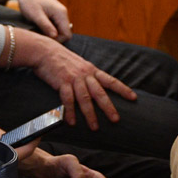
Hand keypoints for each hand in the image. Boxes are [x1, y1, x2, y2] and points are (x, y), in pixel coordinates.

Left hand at [13, 0, 71, 41]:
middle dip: (52, 38)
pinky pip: (54, 26)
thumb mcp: (35, 15)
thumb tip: (55, 37)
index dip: (57, 41)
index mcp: (61, 13)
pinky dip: (46, 29)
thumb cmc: (29, 0)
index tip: (43, 39)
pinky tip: (37, 26)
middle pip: (64, 33)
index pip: (67, 35)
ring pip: (58, 30)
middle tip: (38, 36)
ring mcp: (59, 13)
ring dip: (48, 33)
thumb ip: (46, 26)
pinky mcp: (54, 13)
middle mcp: (63, 13)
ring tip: (36, 30)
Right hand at [19, 31, 136, 129]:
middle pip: (100, 93)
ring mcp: (74, 78)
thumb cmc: (61, 58)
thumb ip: (88, 74)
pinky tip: (72, 122)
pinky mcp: (62, 82)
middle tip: (115, 119)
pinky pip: (67, 99)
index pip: (111, 80)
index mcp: (91, 70)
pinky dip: (70, 112)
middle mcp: (85, 74)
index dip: (123, 89)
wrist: (44, 51)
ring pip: (85, 98)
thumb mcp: (79, 64)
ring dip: (90, 114)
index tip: (133, 98)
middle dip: (108, 107)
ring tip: (94, 127)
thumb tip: (96, 84)